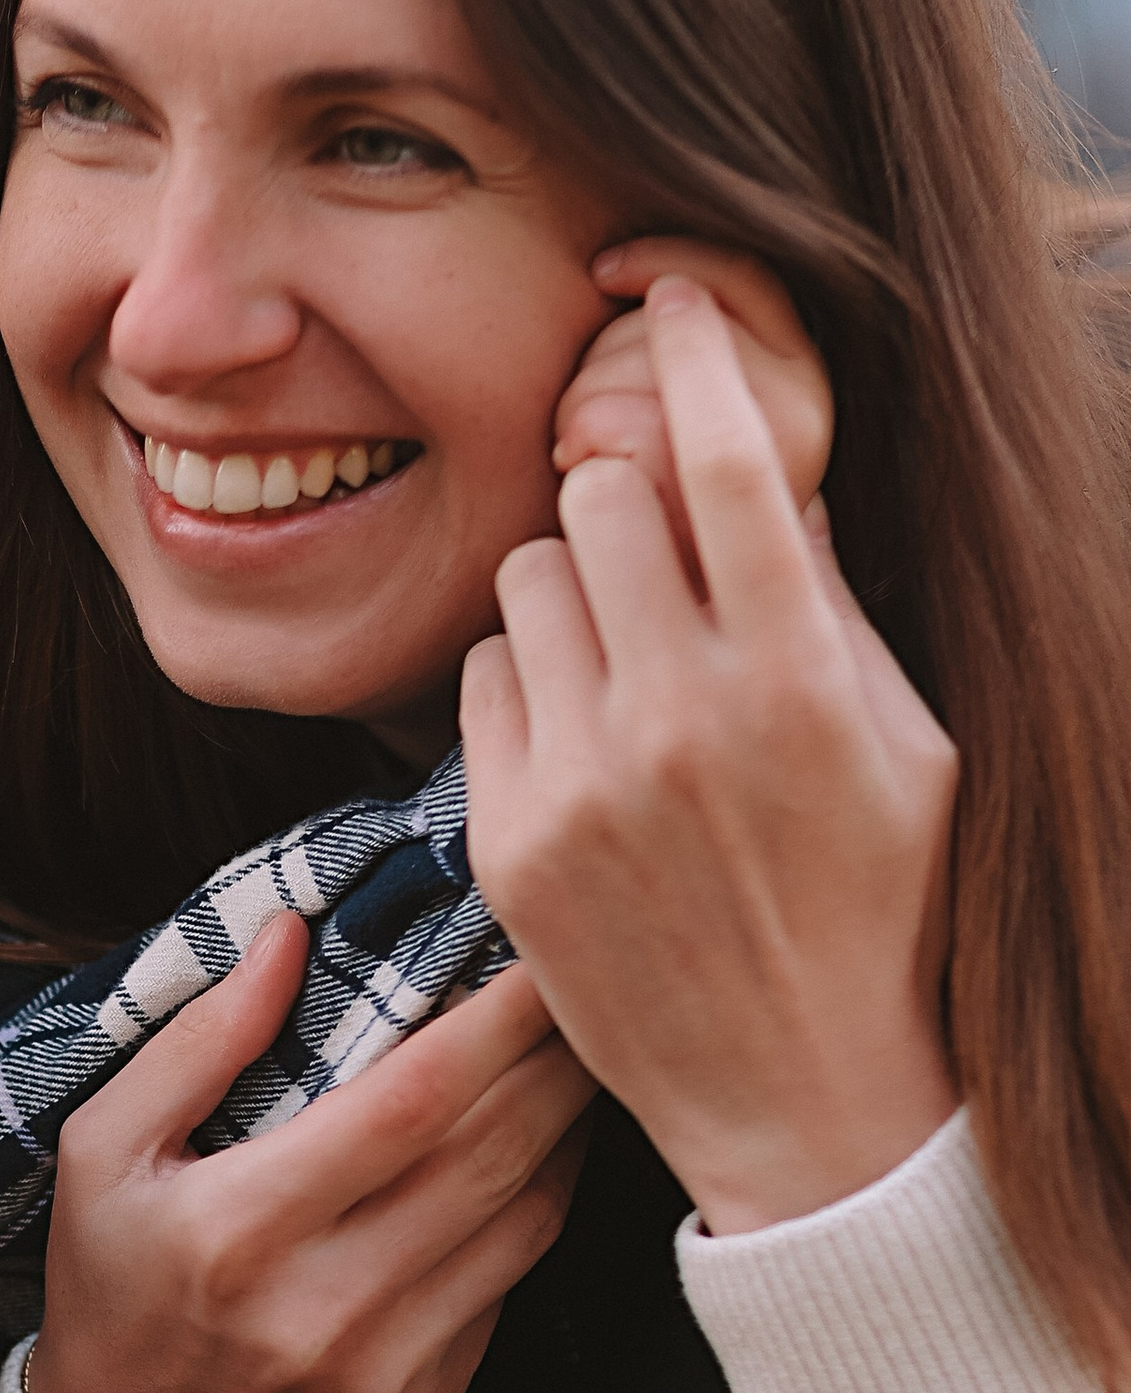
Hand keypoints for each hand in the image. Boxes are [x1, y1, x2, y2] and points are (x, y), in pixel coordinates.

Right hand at [32, 913, 593, 1392]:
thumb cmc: (113, 1291)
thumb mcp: (102, 1153)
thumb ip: (196, 1042)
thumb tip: (290, 936)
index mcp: (241, 1231)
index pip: (411, 1102)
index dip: (494, 1021)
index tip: (537, 954)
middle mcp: (325, 1306)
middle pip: (493, 1153)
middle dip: (557, 1056)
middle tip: (587, 981)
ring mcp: (387, 1365)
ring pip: (527, 1219)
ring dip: (567, 1127)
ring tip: (573, 1054)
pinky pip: (511, 1283)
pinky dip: (534, 1204)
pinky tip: (531, 1152)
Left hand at [465, 274, 957, 1232]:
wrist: (810, 1100)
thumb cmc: (884, 909)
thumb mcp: (911, 746)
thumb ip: (833, 605)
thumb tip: (762, 477)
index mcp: (802, 681)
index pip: (728, 462)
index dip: (698, 352)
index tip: (672, 292)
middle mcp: (683, 720)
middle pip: (600, 497)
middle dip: (627, 497)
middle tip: (660, 549)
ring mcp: (583, 783)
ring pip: (526, 578)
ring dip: (571, 587)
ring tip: (627, 657)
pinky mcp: (509, 842)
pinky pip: (482, 678)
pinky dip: (526, 679)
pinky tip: (582, 732)